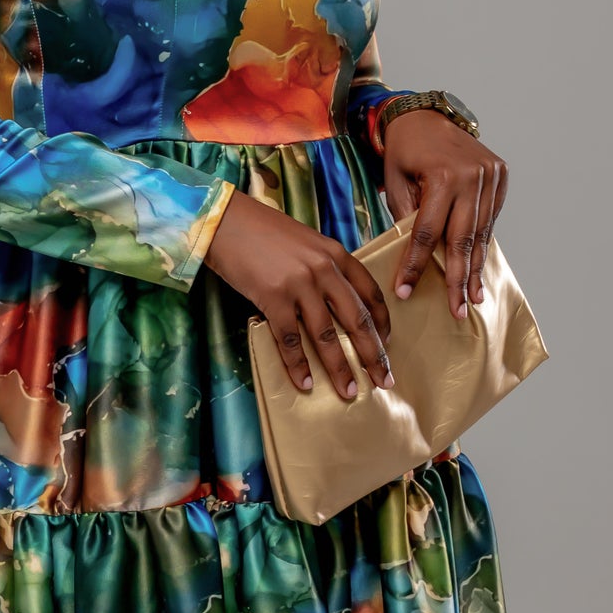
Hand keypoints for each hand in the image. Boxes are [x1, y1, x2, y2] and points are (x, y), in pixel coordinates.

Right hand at [205, 192, 393, 399]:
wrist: (224, 220)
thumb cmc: (262, 231)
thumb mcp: (305, 242)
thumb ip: (324, 267)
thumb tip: (333, 300)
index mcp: (336, 254)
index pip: (370, 293)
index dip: (382, 323)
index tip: (387, 343)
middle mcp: (324, 270)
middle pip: (357, 319)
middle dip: (373, 354)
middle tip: (385, 380)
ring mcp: (299, 284)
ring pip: (327, 335)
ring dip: (340, 368)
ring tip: (350, 391)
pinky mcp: (273, 297)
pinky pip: (290, 339)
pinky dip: (298, 365)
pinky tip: (306, 383)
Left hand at [381, 109, 508, 317]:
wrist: (426, 114)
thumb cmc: (404, 150)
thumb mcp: (395, 182)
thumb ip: (407, 218)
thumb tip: (417, 258)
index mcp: (441, 176)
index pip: (427, 233)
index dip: (416, 265)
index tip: (406, 291)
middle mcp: (470, 176)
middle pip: (461, 239)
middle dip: (458, 278)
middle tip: (456, 310)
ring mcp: (490, 176)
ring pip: (480, 232)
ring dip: (476, 267)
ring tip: (473, 298)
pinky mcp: (500, 176)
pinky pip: (489, 218)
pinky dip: (483, 243)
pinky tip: (479, 268)